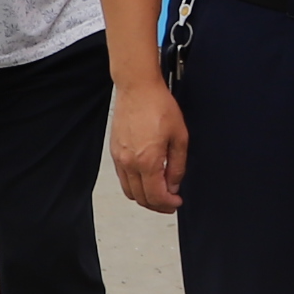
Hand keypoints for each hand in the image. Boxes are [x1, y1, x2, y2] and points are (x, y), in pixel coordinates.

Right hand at [111, 73, 189, 213]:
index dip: (168, 204)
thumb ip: (177, 166)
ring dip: (144, 197)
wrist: (137, 88)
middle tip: (170, 203)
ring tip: (159, 194)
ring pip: (129, 191)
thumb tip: (174, 186)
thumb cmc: (159, 106)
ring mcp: (119, 158)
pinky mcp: (114, 151)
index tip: (177, 202)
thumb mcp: (180, 137)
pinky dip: (134, 185)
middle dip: (157, 205)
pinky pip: (122, 178)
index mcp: (147, 161)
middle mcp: (129, 163)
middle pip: (140, 198)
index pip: (156, 196)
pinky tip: (146, 180)